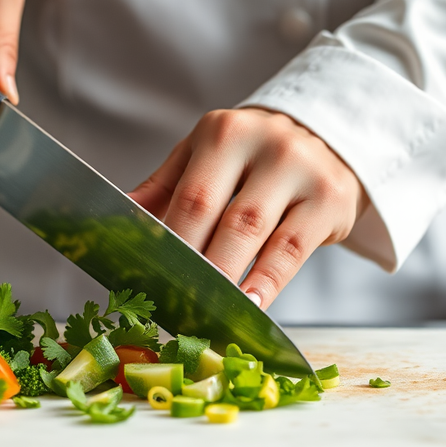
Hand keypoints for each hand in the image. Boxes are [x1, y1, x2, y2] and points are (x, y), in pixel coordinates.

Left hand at [129, 108, 368, 308]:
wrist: (329, 139)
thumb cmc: (254, 158)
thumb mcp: (207, 158)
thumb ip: (165, 188)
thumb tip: (115, 218)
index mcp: (223, 133)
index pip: (191, 197)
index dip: (170, 244)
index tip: (150, 282)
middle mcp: (266, 145)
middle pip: (224, 218)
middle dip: (197, 268)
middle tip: (176, 305)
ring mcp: (303, 170)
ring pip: (258, 235)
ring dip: (230, 281)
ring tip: (207, 313)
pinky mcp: (331, 199)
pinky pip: (293, 250)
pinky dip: (268, 283)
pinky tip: (250, 307)